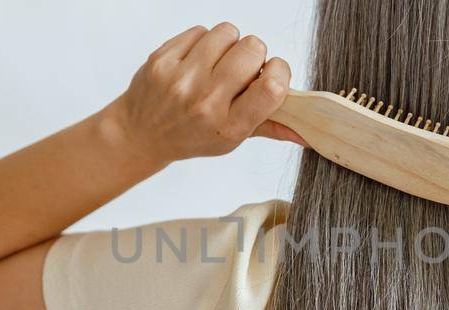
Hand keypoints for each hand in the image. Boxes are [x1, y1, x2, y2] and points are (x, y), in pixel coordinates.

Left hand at [104, 22, 306, 165]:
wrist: (140, 133)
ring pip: (228, 33)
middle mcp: (206, 103)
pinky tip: (197, 60)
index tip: (273, 72)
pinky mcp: (163, 60)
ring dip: (229, 43)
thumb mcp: (232, 140)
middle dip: (254, 53)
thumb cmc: (192, 135)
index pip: (272, 88)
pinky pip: (201, 31)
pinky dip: (204, 41)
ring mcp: (181, 80)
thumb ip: (271, 128)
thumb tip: (309, 133)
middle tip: (242, 68)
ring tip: (219, 62)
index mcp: (229, 126)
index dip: (280, 70)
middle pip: (252, 50)